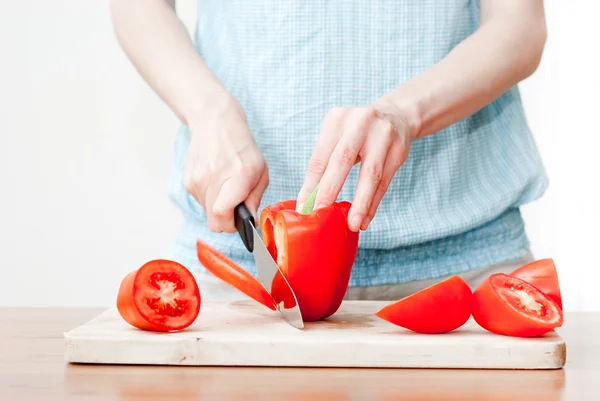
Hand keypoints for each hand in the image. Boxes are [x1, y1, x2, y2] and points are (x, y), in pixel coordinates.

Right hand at [184, 96, 267, 232]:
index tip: (239, 222)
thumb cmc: (241, 147)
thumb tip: (249, 222)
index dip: (231, 226)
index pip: (222, 215)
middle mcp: (214, 178)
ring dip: (217, 207)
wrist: (214, 122)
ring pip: (207, 213)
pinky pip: (200, 201)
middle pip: (213, 221)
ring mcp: (197, 179)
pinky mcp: (187, 180)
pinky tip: (215, 180)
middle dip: (226, 221)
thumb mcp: (260, 171)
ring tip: (225, 186)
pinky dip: (209, 197)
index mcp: (237, 175)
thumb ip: (254, 199)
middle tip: (235, 208)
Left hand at [296, 103, 417, 231]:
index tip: (304, 208)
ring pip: (370, 174)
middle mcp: (360, 123)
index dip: (311, 184)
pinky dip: (374, 203)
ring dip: (360, 203)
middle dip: (330, 189)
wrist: (396, 115)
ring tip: (352, 224)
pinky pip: (384, 182)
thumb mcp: (338, 136)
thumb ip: (325, 163)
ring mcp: (382, 135)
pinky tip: (365, 218)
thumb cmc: (357, 132)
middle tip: (321, 213)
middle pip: (343, 160)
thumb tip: (308, 200)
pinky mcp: (399, 150)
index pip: (320, 156)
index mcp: (337, 119)